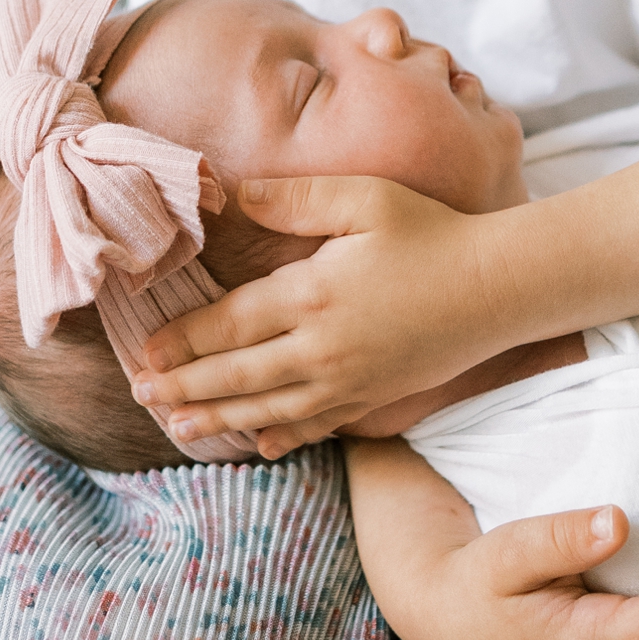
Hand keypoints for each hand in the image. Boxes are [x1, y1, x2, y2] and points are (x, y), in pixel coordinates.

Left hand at [133, 176, 503, 454]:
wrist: (497, 288)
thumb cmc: (431, 233)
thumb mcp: (365, 199)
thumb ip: (297, 200)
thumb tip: (236, 196)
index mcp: (312, 294)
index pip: (230, 325)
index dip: (184, 341)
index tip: (148, 352)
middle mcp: (323, 348)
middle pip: (237, 375)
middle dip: (185, 386)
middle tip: (141, 395)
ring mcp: (349, 381)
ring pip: (268, 408)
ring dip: (218, 418)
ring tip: (178, 427)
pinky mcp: (374, 397)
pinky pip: (317, 425)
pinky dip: (282, 437)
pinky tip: (258, 443)